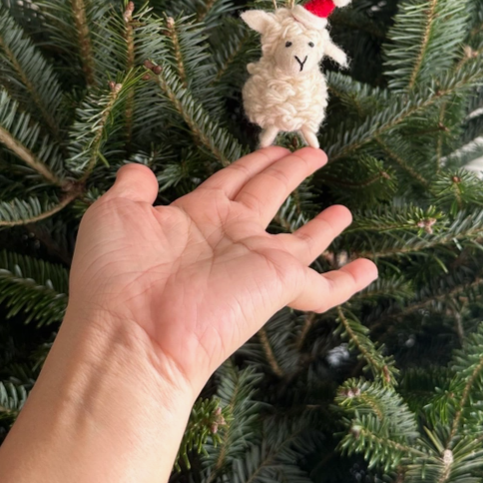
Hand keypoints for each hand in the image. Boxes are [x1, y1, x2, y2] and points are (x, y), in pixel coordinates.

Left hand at [68, 146, 377, 393]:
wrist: (133, 334)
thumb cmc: (117, 276)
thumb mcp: (113, 216)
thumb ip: (132, 187)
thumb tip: (141, 169)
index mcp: (196, 216)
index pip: (232, 180)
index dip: (253, 162)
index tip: (273, 148)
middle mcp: (231, 236)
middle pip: (269, 194)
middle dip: (290, 172)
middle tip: (314, 154)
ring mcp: (257, 262)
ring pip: (302, 241)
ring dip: (324, 228)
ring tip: (345, 211)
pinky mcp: (279, 285)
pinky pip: (322, 287)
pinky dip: (348, 281)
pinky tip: (368, 269)